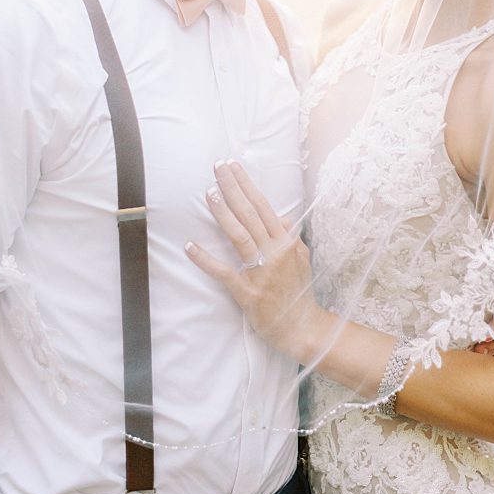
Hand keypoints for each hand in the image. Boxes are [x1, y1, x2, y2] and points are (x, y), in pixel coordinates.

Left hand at [186, 159, 333, 364]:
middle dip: (233, 188)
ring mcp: (261, 271)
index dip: (247, 185)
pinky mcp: (247, 292)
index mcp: (287, 242)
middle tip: (217, 168)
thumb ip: (291, 238)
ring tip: (208, 193)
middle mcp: (275, 252)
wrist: (302, 326)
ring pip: (239, 235)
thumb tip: (284, 219)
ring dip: (222, 213)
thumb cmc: (300, 292)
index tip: (233, 167)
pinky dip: (206, 259)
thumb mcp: (302, 260)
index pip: (264, 206)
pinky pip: (224, 272)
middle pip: (250, 214)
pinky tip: (191, 246)